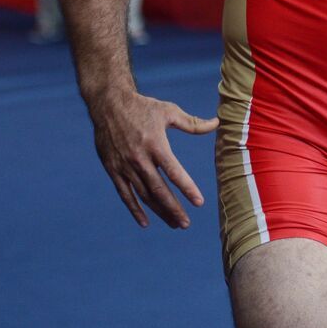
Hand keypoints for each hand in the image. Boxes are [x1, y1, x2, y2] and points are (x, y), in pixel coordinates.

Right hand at [88, 91, 218, 228]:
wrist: (109, 104)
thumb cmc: (143, 107)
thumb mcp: (169, 111)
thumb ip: (193, 123)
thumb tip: (217, 123)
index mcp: (156, 145)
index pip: (174, 172)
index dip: (187, 188)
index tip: (199, 202)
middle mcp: (139, 159)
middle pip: (159, 190)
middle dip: (173, 209)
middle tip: (186, 224)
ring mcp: (125, 166)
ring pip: (144, 195)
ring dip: (159, 211)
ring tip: (174, 223)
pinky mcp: (113, 170)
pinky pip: (125, 194)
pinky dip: (135, 210)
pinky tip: (145, 222)